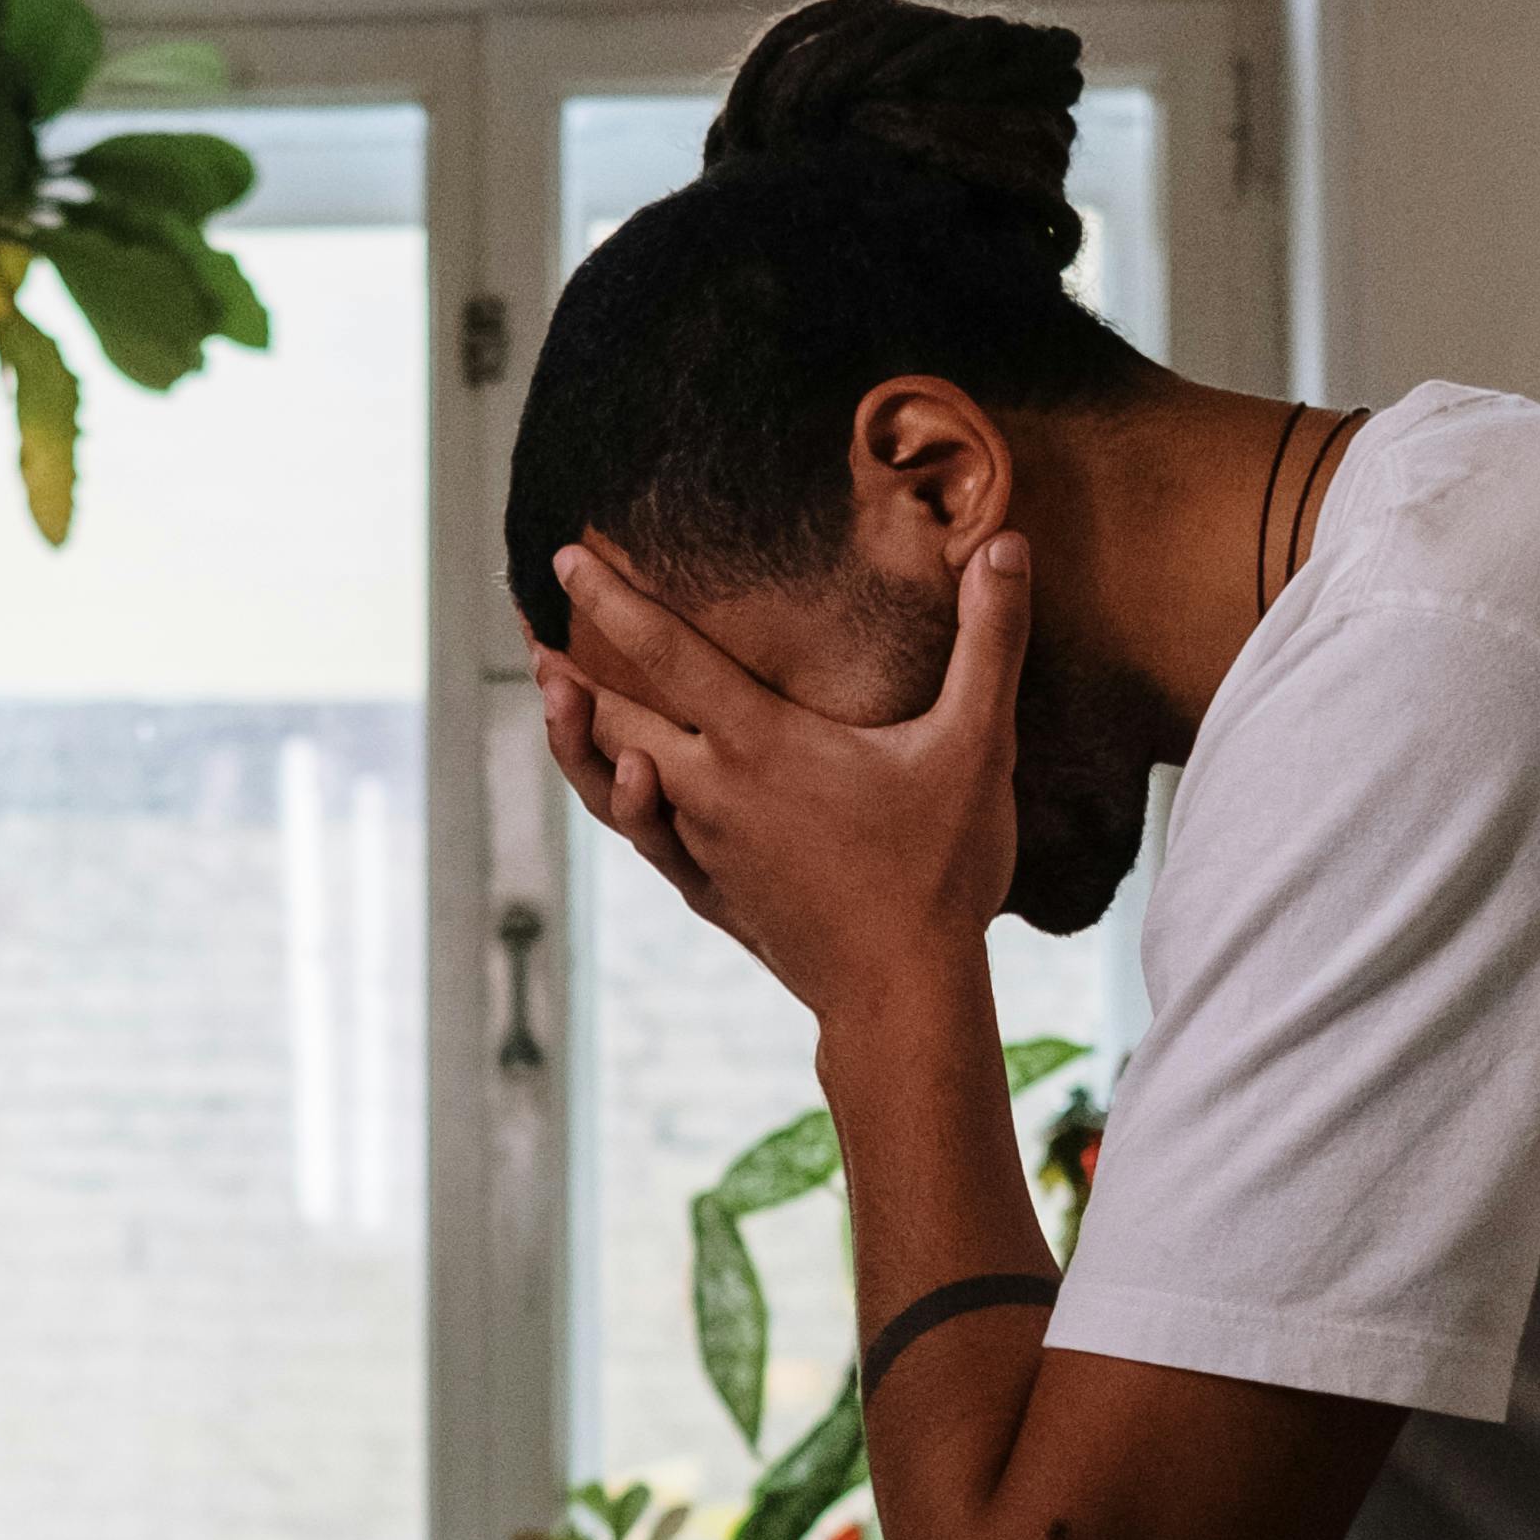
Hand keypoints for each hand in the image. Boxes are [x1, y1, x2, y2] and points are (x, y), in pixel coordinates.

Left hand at [536, 529, 1030, 1022]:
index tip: (564, 560)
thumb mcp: (977, 746)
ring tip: (555, 696)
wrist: (902, 994)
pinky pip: (646, 841)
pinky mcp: (714, 893)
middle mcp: (711, 789)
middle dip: (568, 670)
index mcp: (758, 742)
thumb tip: (1009, 545)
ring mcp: (705, 847)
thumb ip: (990, 641)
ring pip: (613, 785)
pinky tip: (626, 788)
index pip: (664, 651)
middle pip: (615, 717)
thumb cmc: (939, 871)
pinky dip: (619, 804)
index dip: (611, 600)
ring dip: (579, 737)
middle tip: (530, 631)